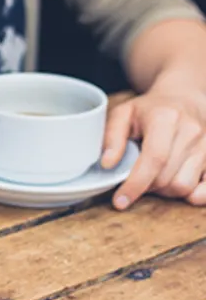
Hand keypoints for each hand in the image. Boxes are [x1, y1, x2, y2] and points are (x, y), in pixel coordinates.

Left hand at [102, 88, 205, 208]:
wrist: (185, 98)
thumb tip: (107, 164)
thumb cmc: (150, 109)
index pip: (154, 158)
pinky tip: (177, 188)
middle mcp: (191, 131)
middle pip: (167, 177)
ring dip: (164, 190)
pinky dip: (192, 195)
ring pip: (184, 186)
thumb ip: (112, 137)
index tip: (120, 201)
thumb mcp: (123, 114)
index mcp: (165, 118)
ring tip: (154, 176)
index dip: (136, 183)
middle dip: (146, 186)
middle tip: (136, 178)